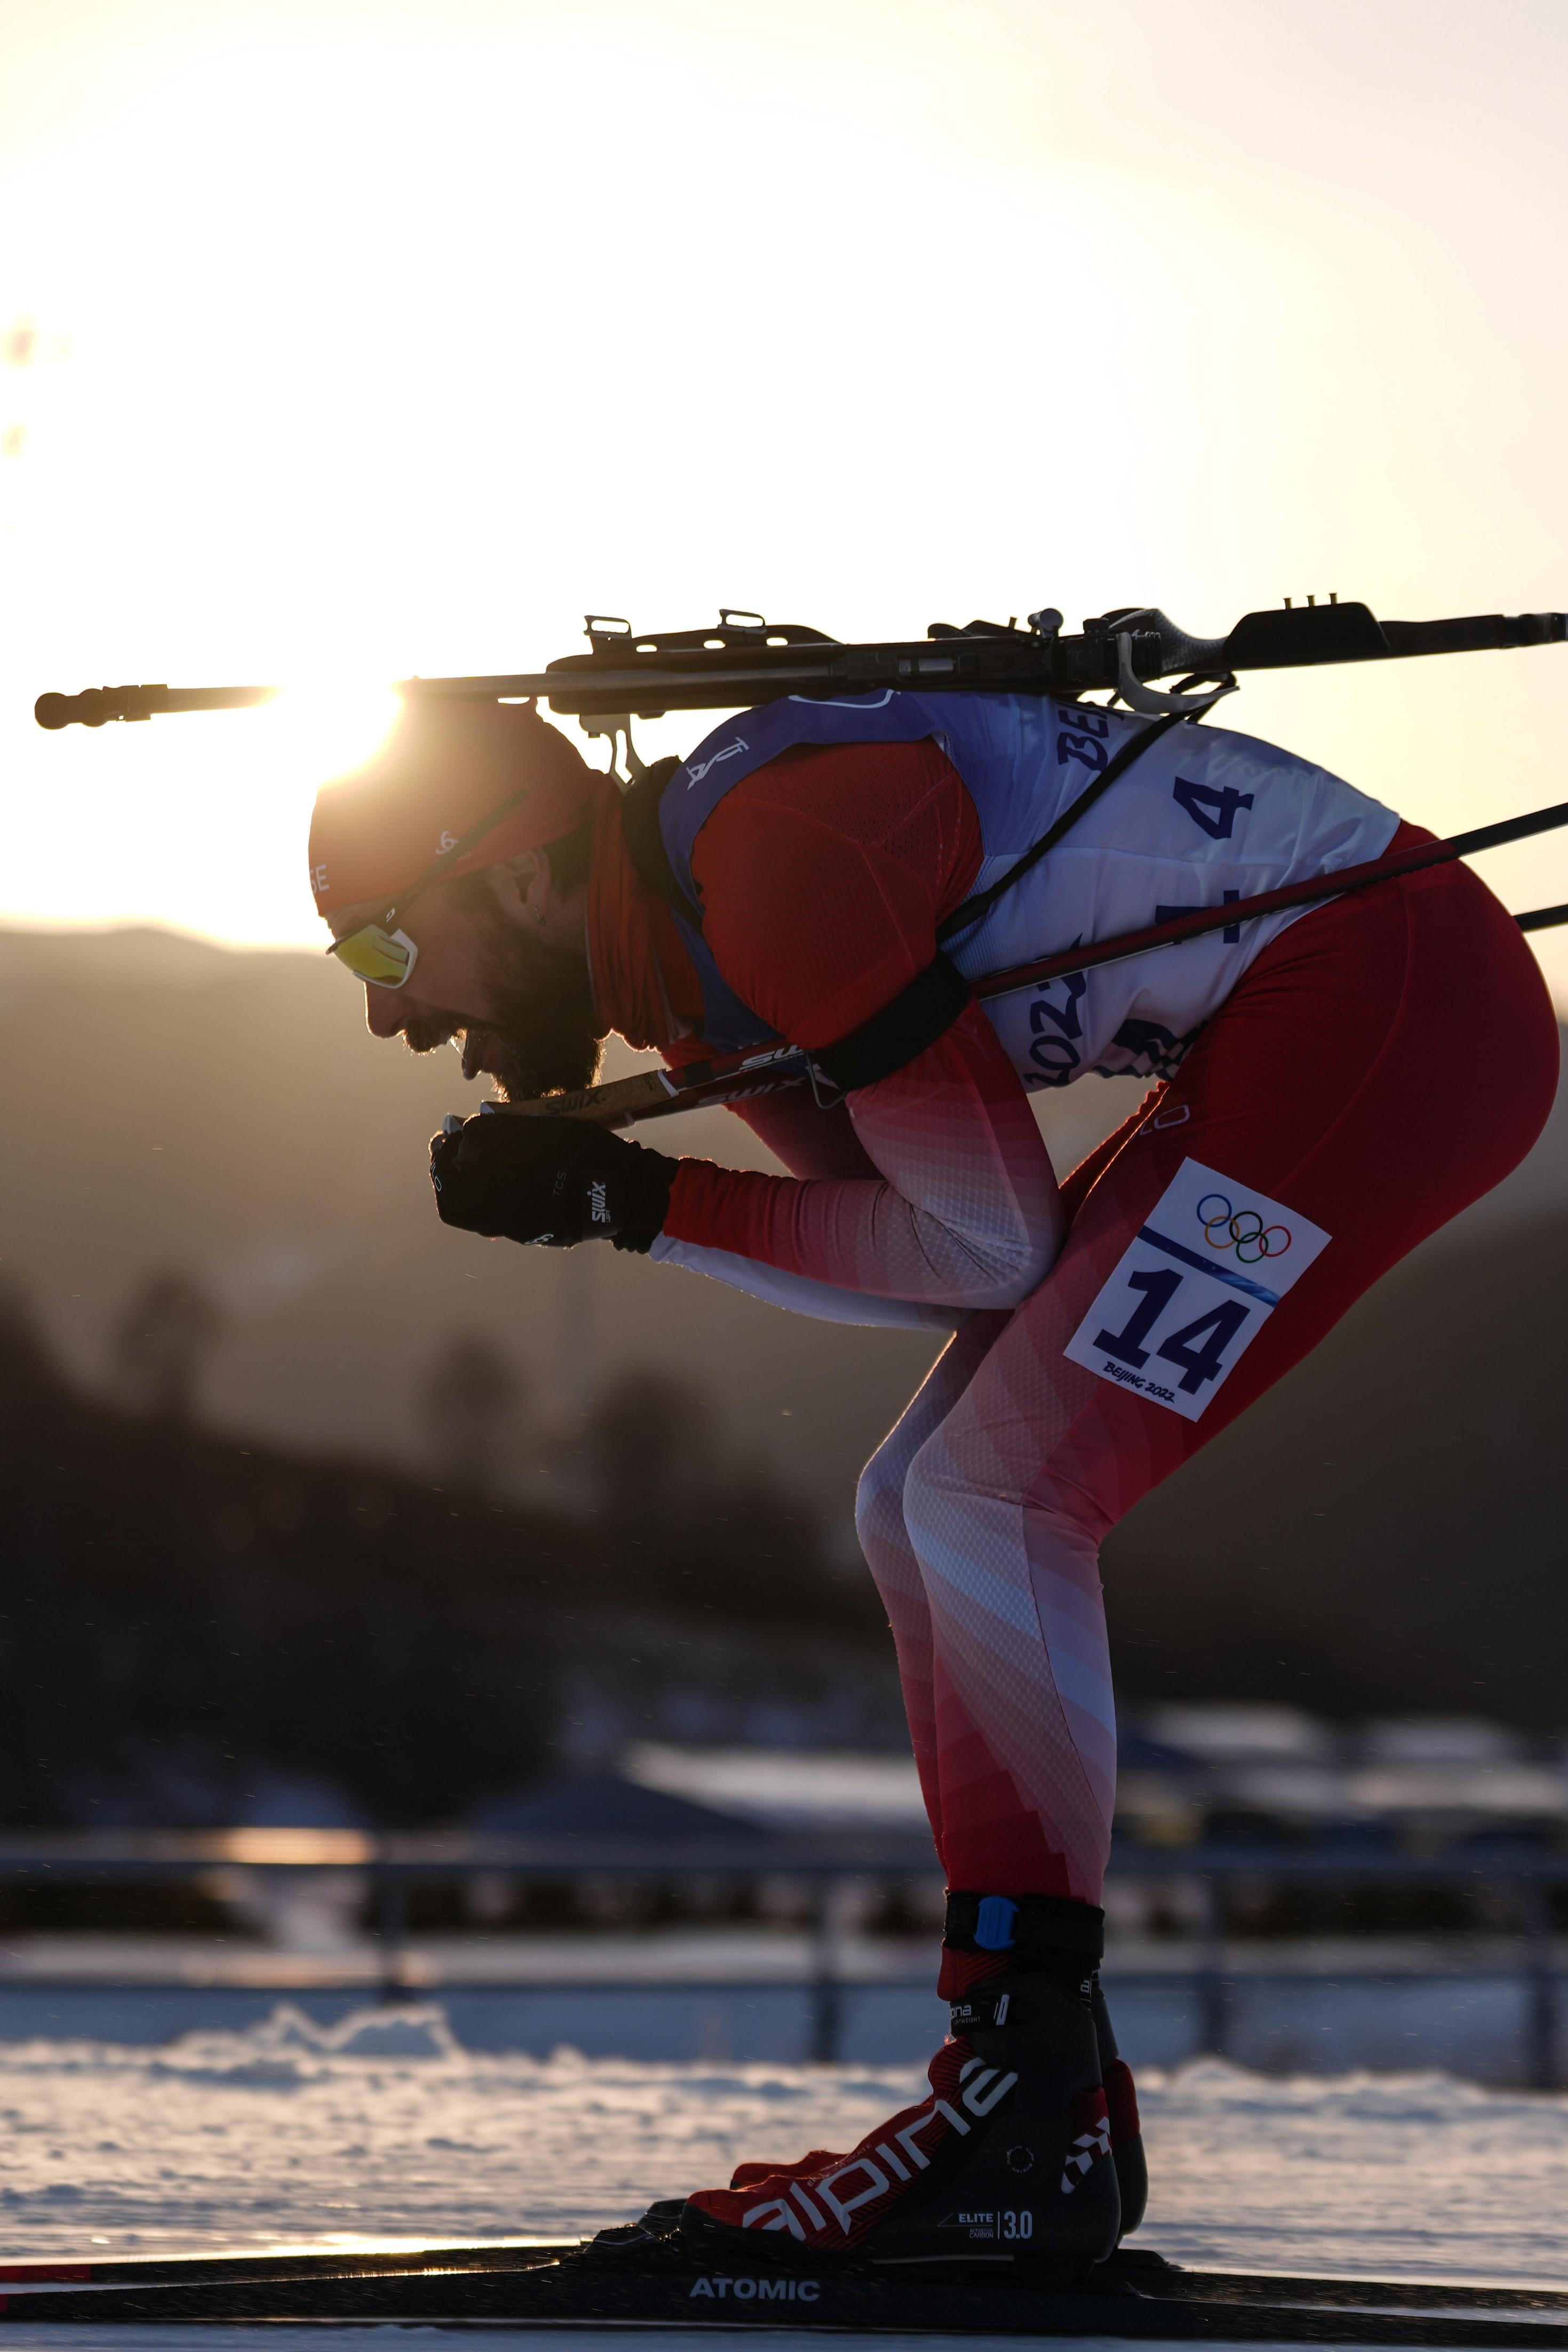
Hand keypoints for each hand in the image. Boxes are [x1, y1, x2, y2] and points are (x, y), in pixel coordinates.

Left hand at [428, 1113, 677, 1249]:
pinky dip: (488, 1198)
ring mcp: (522, 1231)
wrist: (631, 1192)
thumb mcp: (541, 1130)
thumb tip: (461, 1136)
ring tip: (477, 1160)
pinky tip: (505, 1175)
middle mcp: (506, 1221)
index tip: (451, 1130)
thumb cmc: (587, 1153)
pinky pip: (497, 1220)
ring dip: (465, 1188)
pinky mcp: (538, 1233)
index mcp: (502, 1196)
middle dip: (446, 1175)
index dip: (442, 1153)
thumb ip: (493, 1131)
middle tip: (455, 1147)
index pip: (448, 1179)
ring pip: (473, 1216)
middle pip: (452, 1204)